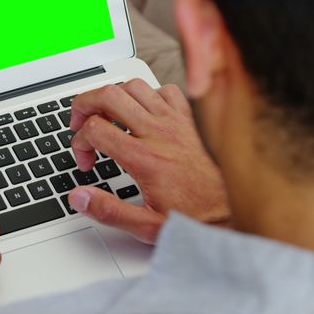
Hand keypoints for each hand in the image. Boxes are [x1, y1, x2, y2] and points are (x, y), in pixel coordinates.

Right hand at [68, 79, 228, 242]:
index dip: (79, 144)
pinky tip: (144, 115)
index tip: (86, 162)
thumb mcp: (146, 226)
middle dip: (84, 106)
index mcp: (144, 158)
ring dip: (114, 98)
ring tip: (108, 117)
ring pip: (134, 86)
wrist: (235, 213)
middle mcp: (159, 133)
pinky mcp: (191, 121)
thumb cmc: (195, 218)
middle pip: (108, 95)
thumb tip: (78, 197)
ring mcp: (176, 123)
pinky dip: (148, 95)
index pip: (95, 130)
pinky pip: (166, 90)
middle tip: (80, 125)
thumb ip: (108, 211)